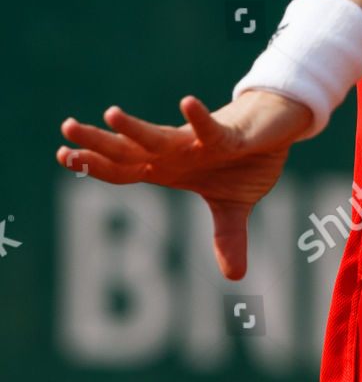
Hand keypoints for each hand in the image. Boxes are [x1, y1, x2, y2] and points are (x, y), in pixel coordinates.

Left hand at [56, 90, 313, 279]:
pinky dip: (197, 118)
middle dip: (99, 143)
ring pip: (160, 138)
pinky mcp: (228, 135)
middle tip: (67, 130)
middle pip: (130, 151)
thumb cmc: (248, 160)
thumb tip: (237, 278)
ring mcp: (199, 144)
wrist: (278, 126)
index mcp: (170, 169)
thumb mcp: (235, 206)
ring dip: (136, 129)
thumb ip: (228, 238)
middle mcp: (177, 153)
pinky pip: (209, 128)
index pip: (124, 169)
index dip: (96, 166)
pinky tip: (186, 103)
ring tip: (111, 114)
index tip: (63, 157)